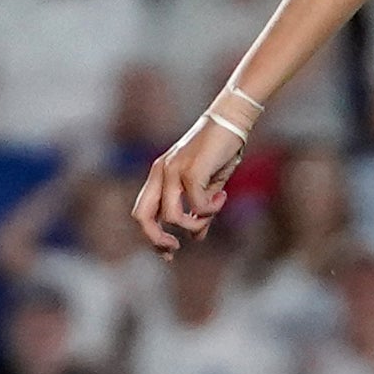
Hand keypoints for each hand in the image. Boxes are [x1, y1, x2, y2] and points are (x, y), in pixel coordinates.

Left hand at [130, 114, 244, 251]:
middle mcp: (160, 172)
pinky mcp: (190, 171)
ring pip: (172, 217)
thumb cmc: (221, 152)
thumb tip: (198, 236)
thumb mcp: (208, 186)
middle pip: (142, 217)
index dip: (152, 238)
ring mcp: (172, 171)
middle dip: (157, 240)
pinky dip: (211, 208)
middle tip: (177, 247)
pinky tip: (222, 195)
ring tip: (214, 209)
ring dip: (196, 222)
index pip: (143, 213)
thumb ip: (199, 211)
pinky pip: (196, 206)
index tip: (169, 253)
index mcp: (159, 175)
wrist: (231, 120)